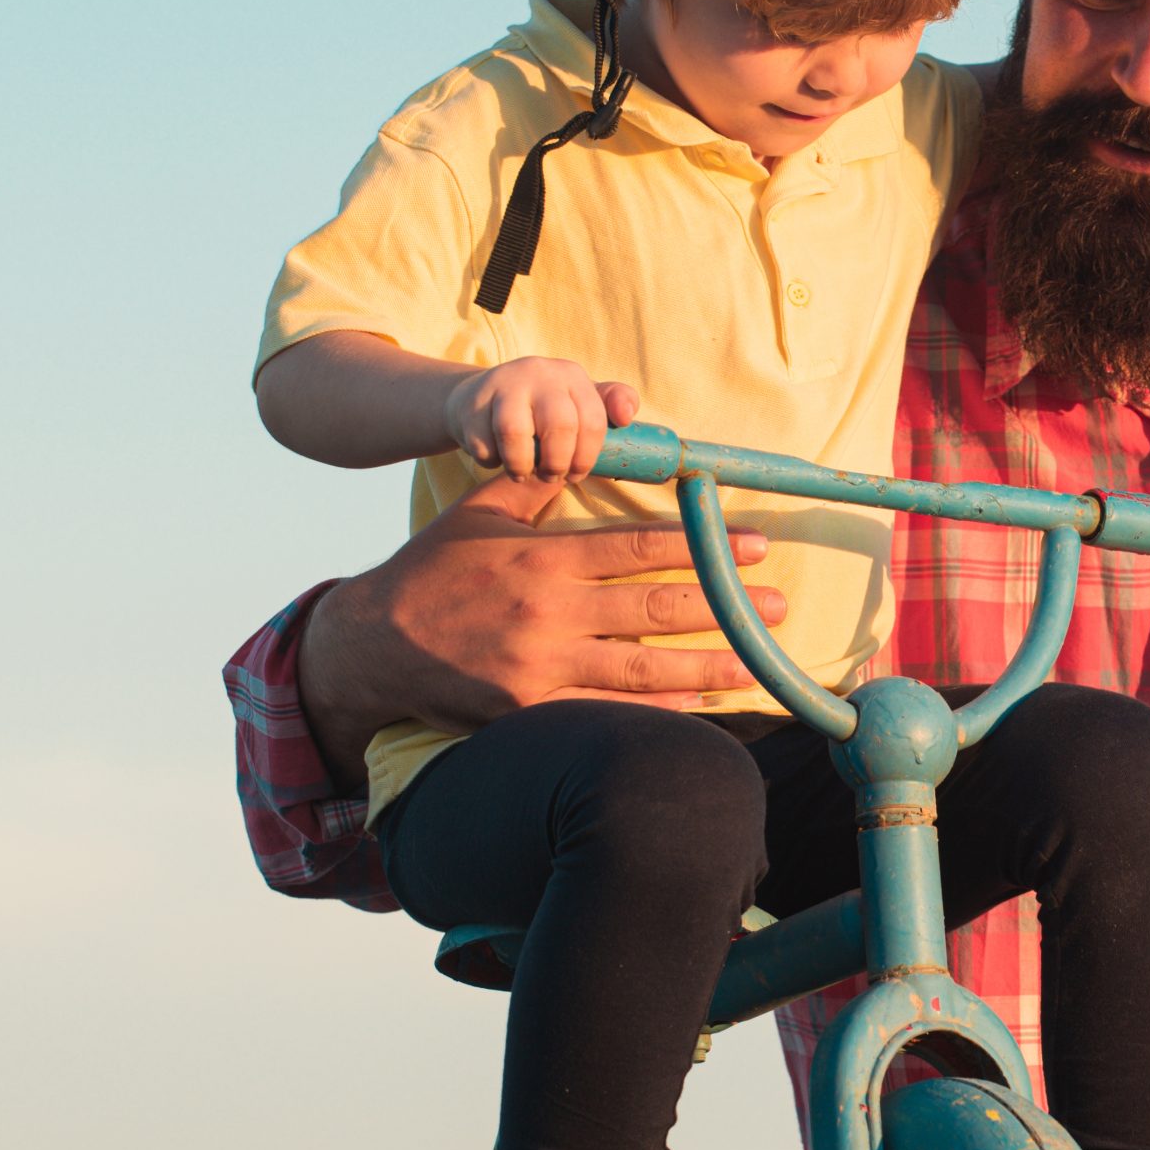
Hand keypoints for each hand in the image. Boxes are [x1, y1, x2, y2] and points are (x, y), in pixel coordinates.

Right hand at [295, 472, 785, 784]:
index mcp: (543, 557)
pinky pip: (608, 710)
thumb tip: (579, 438)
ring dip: (709, 664)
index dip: (705, 545)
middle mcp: (548, 611)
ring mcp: (540, 665)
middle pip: (656, 606)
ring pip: (643, 666)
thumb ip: (536, 481)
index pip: (641, 547)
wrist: (370, 647)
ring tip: (759, 663)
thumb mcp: (479, 513)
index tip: (754, 544)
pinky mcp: (529, 710)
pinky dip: (658, 708)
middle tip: (779, 605)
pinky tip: (701, 703)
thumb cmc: (432, 572)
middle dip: (727, 605)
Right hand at [446, 357, 638, 480]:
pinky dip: (492, 461)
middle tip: (552, 477)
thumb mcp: (578, 399)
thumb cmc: (541, 407)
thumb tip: (627, 416)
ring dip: (522, 465)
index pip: (593, 419)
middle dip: (558, 463)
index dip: (587, 456)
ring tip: (523, 473)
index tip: (577, 474)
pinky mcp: (470, 405)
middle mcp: (539, 373)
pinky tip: (497, 458)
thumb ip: (612, 403)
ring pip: (515, 434)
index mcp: (571, 375)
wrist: (478, 397)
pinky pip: (484, 445)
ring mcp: (502, 386)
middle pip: (559, 426)